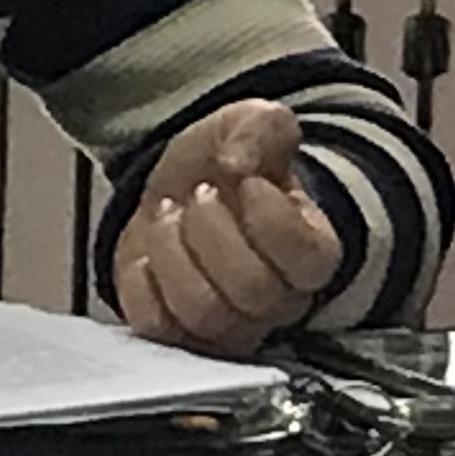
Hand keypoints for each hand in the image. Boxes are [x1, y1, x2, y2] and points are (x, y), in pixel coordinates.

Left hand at [115, 103, 340, 357]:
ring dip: (174, 252)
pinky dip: (142, 283)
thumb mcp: (253, 125)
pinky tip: (146, 253)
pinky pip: (158, 325)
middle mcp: (276, 299)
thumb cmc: (226, 163)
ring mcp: (226, 323)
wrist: (179, 185)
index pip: (308, 260)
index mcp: (311, 251)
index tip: (249, 182)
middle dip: (213, 231)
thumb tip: (235, 165)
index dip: (271, 218)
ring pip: (205, 313)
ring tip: (169, 214)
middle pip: (253, 291)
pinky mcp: (176, 329)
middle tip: (199, 193)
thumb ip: (259, 131)